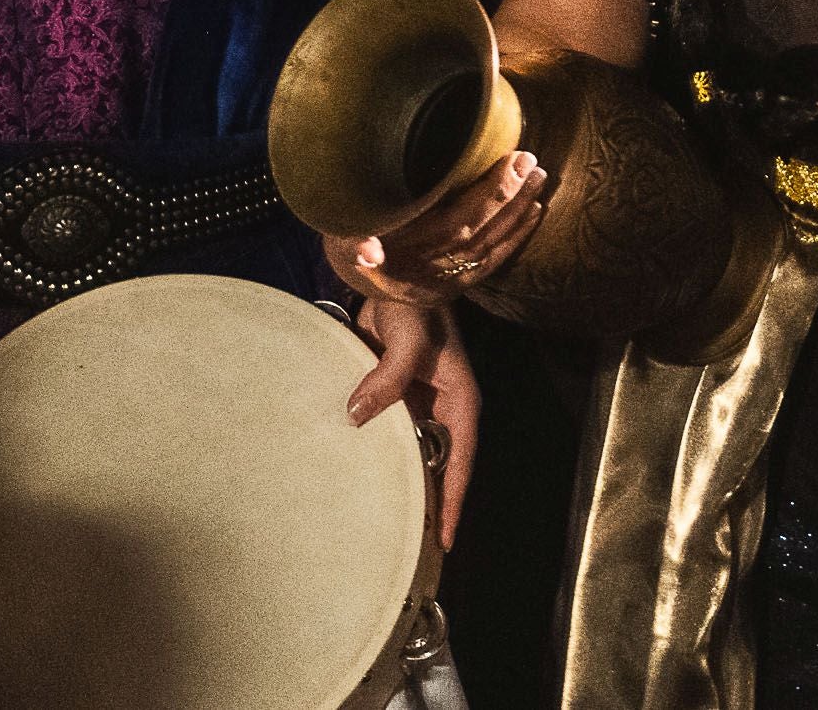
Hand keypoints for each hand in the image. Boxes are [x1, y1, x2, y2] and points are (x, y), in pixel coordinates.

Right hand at [322, 149, 547, 308]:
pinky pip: (491, 264)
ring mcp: (441, 285)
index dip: (486, 196)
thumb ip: (353, 240)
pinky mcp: (454, 288)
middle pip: (475, 236)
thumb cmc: (347, 235)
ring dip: (516, 214)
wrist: (354, 275)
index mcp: (399, 262)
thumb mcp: (340, 234)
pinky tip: (535, 213)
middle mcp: (424, 278)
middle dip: (506, 198)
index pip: (453, 227)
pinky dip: (515, 238)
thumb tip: (367, 250)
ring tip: (538, 178)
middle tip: (530, 162)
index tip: (511, 162)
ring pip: (487, 249)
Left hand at [348, 297, 480, 552]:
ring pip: (411, 449)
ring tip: (382, 516)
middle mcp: (442, 406)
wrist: (394, 275)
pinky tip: (357, 471)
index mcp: (460, 400)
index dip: (452, 502)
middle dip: (428, 500)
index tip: (443, 541)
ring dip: (400, 475)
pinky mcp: (393, 392)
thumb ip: (387, 379)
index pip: (461, 461)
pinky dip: (376, 450)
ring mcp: (417, 400)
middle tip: (411, 542)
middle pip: (438, 462)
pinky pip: (388, 430)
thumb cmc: (414, 305)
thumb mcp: (408, 341)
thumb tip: (356, 416)